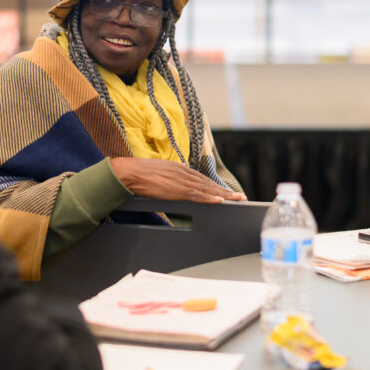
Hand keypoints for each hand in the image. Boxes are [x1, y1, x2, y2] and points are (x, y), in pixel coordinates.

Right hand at [110, 157, 245, 203]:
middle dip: (225, 191)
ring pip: (207, 189)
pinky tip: (220, 201)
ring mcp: (181, 181)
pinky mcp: (177, 189)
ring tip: (236, 199)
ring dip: (224, 195)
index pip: (201, 178)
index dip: (214, 186)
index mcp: (178, 169)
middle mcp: (183, 172)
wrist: (129, 172)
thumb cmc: (138, 174)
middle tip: (239, 196)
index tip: (225, 191)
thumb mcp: (157, 174)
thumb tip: (169, 186)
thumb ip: (167, 179)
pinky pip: (197, 195)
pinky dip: (210, 198)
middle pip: (208, 183)